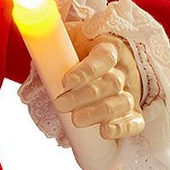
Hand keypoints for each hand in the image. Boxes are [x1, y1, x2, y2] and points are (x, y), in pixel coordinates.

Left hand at [54, 25, 143, 140]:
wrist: (102, 63)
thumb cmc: (81, 50)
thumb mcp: (70, 38)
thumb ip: (55, 39)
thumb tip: (34, 38)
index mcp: (109, 48)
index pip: (104, 57)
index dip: (87, 71)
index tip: (66, 82)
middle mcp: (123, 70)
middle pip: (111, 83)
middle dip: (84, 96)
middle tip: (61, 104)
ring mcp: (130, 91)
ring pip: (122, 102)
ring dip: (98, 113)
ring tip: (76, 120)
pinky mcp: (133, 112)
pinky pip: (134, 122)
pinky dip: (122, 128)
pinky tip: (105, 132)